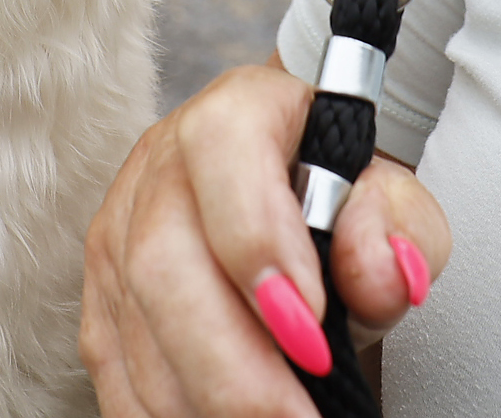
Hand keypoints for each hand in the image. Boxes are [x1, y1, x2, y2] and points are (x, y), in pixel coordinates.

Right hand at [82, 62, 449, 416]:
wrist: (302, 191)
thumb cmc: (342, 198)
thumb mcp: (395, 200)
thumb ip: (398, 229)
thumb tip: (383, 275)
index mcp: (239, 112)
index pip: (226, 152)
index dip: (260, 243)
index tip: (312, 331)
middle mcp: (162, 165)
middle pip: (165, 263)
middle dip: (232, 365)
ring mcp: (120, 231)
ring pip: (135, 329)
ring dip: (203, 401)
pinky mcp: (101, 296)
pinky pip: (115, 372)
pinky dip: (168, 415)